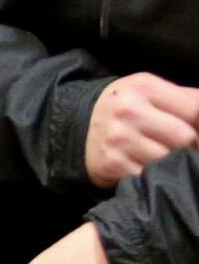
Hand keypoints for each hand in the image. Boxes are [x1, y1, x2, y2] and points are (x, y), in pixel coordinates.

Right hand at [84, 71, 198, 189]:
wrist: (76, 126)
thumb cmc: (126, 108)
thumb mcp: (151, 92)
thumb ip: (186, 99)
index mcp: (143, 87)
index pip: (195, 109)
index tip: (196, 132)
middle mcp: (128, 110)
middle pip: (185, 137)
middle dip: (190, 146)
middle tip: (183, 147)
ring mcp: (118, 138)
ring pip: (170, 159)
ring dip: (172, 162)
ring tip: (165, 157)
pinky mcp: (112, 163)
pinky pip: (150, 175)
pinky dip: (154, 175)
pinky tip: (148, 167)